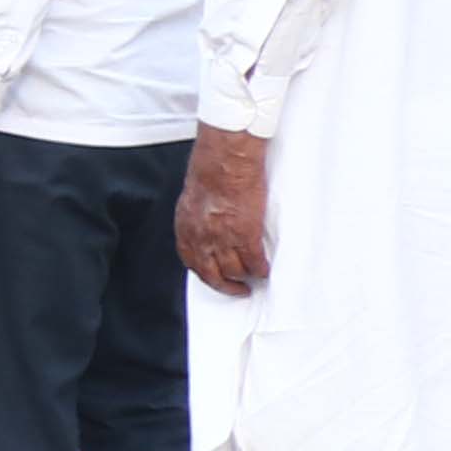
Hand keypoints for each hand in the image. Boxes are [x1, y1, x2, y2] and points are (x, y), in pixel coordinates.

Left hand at [179, 124, 272, 295]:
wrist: (225, 161)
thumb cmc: (209, 171)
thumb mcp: (192, 200)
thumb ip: (197, 219)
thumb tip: (205, 229)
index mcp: (186, 229)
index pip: (192, 262)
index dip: (205, 274)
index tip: (214, 278)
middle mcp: (201, 238)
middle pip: (211, 274)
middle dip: (225, 286)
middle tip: (237, 289)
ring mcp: (223, 238)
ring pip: (234, 270)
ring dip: (245, 277)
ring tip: (253, 278)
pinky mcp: (246, 234)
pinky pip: (254, 261)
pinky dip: (260, 268)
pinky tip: (265, 270)